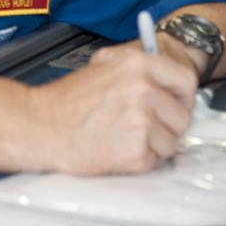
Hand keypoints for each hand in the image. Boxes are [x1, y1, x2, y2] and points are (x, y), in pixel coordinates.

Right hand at [29, 42, 196, 174]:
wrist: (40, 126)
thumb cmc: (67, 100)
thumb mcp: (103, 65)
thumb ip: (137, 68)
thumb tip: (167, 79)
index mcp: (138, 64)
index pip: (185, 81)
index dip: (182, 97)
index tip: (174, 105)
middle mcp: (144, 90)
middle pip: (182, 116)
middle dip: (168, 126)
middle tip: (145, 128)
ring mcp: (142, 121)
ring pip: (172, 142)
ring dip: (154, 146)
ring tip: (124, 138)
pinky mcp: (136, 151)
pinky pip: (155, 161)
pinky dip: (140, 161)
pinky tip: (117, 150)